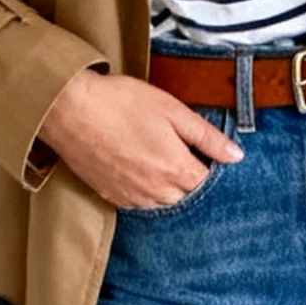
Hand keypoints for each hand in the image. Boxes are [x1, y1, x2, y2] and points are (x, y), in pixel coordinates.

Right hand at [38, 68, 244, 208]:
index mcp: (176, 170)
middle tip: (176, 148)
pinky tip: (135, 165)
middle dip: (188, 177)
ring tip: (154, 155)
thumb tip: (236, 156)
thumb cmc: (120, 103)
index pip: (207, 182)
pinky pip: (137, 201)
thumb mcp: (172, 110)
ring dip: (165, 185)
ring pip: (162, 201)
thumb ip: (207, 137)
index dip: (209, 166)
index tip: (203, 151)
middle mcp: (156, 192)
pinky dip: (143, 188)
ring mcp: (131, 197)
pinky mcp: (110, 196)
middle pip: (186, 195)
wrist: (69, 109)